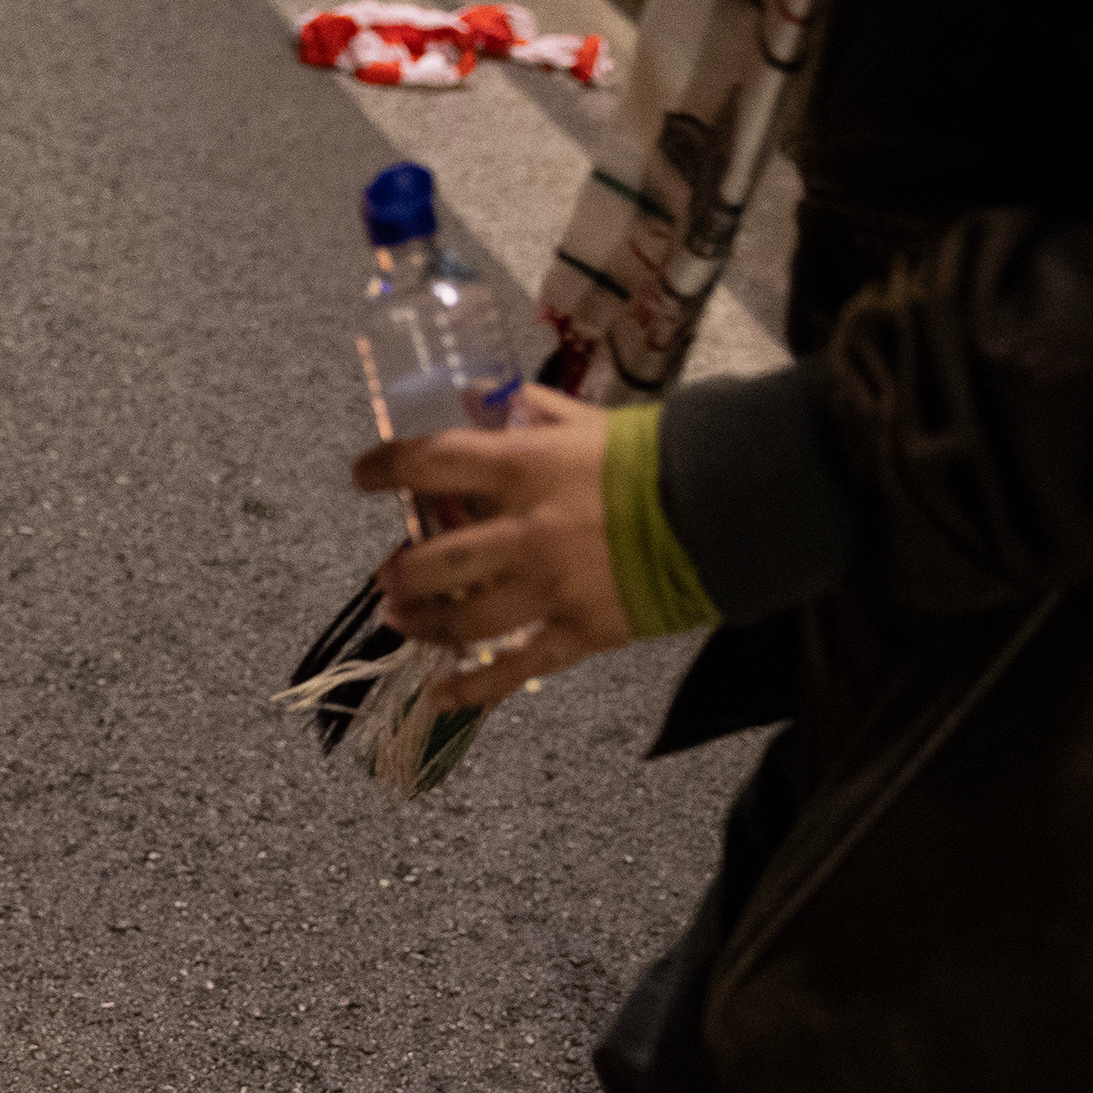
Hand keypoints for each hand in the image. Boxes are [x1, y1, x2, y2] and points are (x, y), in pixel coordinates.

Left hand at [358, 385, 631, 711]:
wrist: (731, 506)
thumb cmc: (658, 458)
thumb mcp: (591, 421)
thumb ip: (534, 414)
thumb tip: (486, 396)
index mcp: (525, 468)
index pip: (431, 463)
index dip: (385, 468)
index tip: (361, 476)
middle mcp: (527, 530)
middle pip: (434, 561)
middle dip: (400, 572)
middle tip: (388, 575)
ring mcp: (551, 587)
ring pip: (463, 620)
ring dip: (423, 623)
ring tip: (402, 620)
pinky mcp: (580, 631)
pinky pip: (515, 669)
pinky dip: (473, 688)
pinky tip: (443, 695)